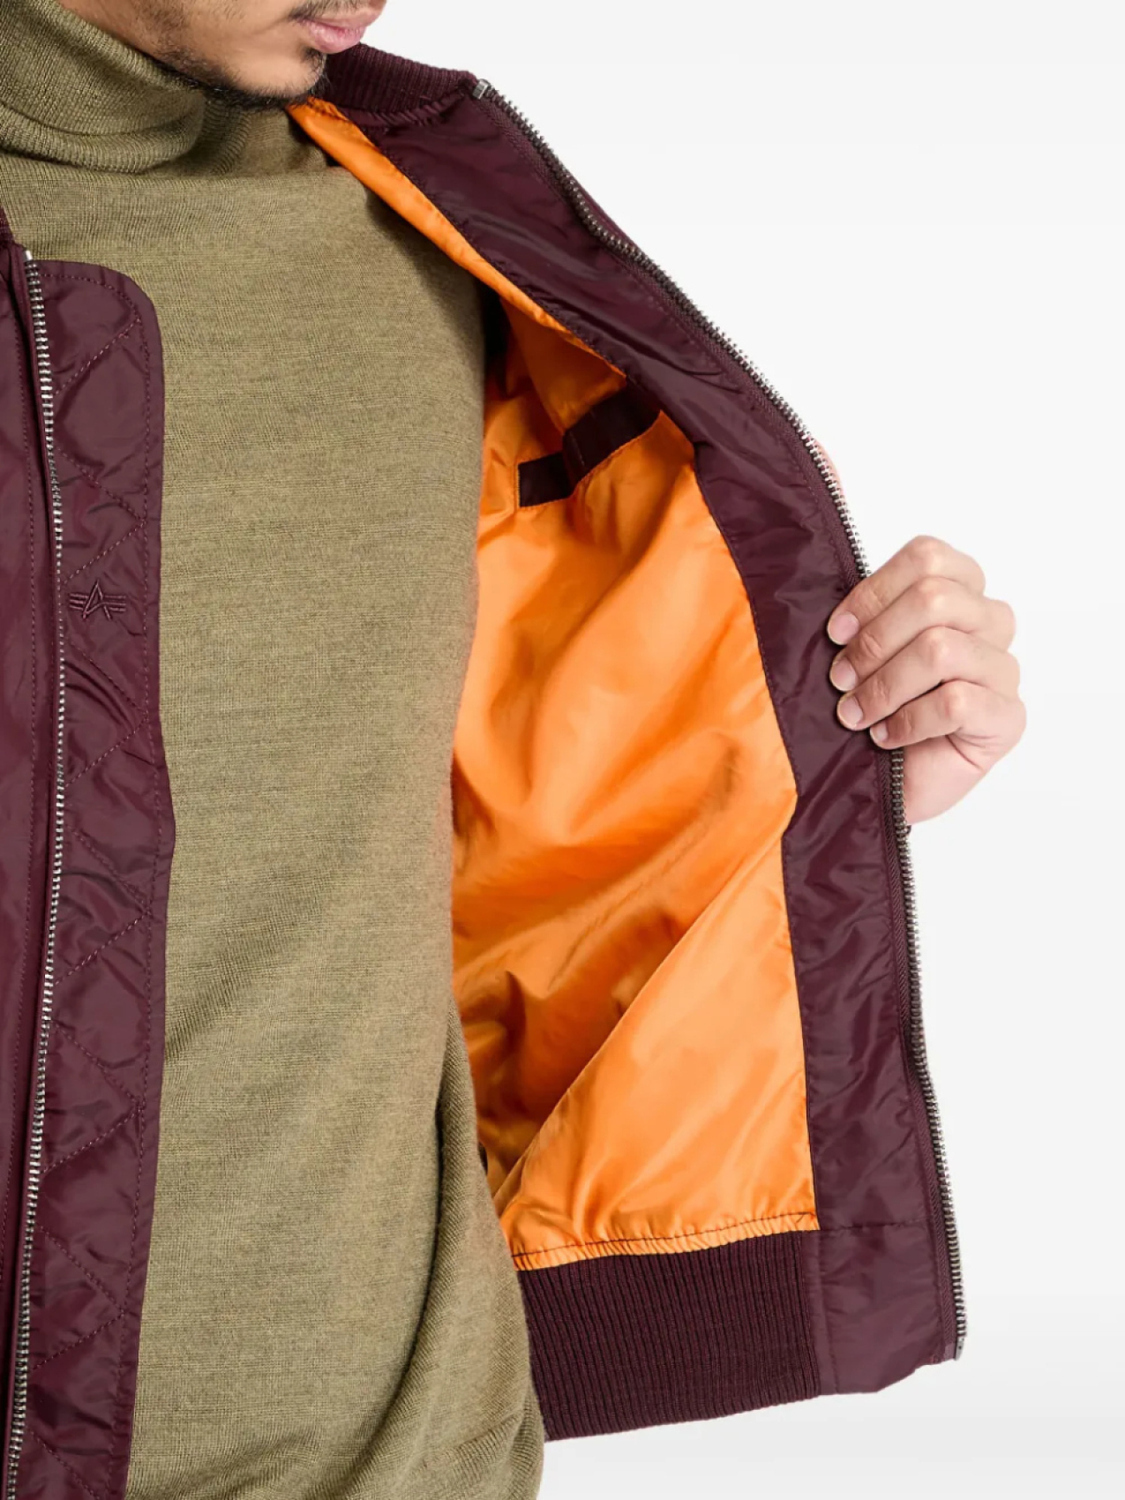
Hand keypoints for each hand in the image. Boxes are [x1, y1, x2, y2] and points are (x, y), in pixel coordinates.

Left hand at [825, 535, 1024, 824]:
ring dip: (884, 685)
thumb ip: (859, 620)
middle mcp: (989, 624)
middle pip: (934, 598)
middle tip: (840, 680)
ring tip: (855, 714)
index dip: (874, 592)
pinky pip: (956, 702)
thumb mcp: (856, 656)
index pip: (928, 557)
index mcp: (958, 592)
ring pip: (941, 649)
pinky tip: (885, 737)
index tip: (835, 633)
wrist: (881, 786)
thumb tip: (826, 599)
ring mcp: (1002, 670)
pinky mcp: (1008, 718)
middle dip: (874, 642)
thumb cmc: (869, 712)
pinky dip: (907, 720)